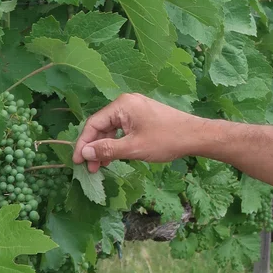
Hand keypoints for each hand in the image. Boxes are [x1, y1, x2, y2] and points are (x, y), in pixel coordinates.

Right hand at [72, 93, 202, 172]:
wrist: (195, 136)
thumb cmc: (166, 140)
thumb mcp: (133, 148)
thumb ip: (107, 150)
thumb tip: (84, 153)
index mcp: (122, 105)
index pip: (94, 123)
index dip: (83, 143)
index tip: (77, 162)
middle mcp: (126, 103)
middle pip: (102, 125)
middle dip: (94, 147)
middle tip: (90, 168)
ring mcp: (136, 109)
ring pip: (112, 128)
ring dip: (105, 147)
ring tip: (101, 167)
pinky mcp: (143, 116)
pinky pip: (123, 129)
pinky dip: (117, 143)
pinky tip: (114, 157)